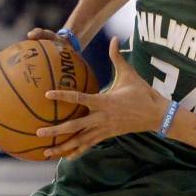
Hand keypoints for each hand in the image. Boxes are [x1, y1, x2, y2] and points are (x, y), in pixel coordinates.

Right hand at [0, 28, 69, 103]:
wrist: (65, 53)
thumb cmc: (56, 45)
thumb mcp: (51, 37)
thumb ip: (42, 33)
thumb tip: (30, 34)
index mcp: (14, 57)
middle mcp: (13, 68)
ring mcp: (19, 77)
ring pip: (1, 89)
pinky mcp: (29, 86)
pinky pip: (20, 97)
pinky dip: (14, 106)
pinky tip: (14, 117)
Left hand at [38, 38, 169, 159]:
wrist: (156, 116)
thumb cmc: (142, 93)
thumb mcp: (129, 74)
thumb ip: (117, 57)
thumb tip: (114, 38)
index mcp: (105, 101)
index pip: (80, 98)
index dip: (63, 95)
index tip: (47, 94)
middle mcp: (102, 118)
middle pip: (75, 126)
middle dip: (56, 130)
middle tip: (38, 132)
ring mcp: (104, 129)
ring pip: (79, 140)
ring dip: (62, 147)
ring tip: (45, 151)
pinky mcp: (106, 135)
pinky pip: (88, 145)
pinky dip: (76, 151)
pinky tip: (64, 157)